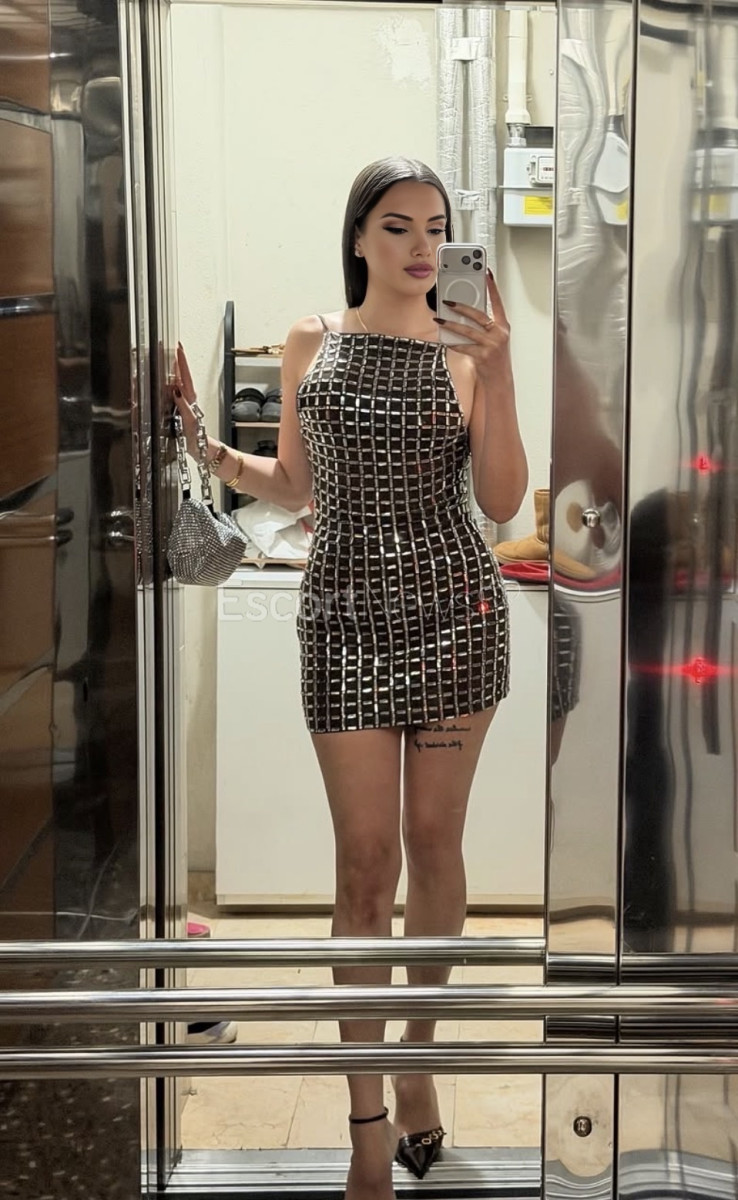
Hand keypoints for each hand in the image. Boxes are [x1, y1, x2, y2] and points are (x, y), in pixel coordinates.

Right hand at [172, 342, 200, 453]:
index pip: (185, 376)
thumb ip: (183, 406)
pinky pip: (175, 393)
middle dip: (179, 361)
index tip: (178, 348)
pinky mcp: (182, 411)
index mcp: (190, 400)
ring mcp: (185, 405)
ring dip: (176, 370)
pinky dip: (172, 384)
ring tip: (172, 359)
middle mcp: (188, 400)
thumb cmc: (197, 438)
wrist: (202, 450)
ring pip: (180, 383)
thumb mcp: (190, 421)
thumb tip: (176, 390)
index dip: (181, 362)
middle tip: (175, 347)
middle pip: (183, 376)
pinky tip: (169, 382)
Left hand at [434, 270, 510, 384]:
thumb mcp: (494, 338)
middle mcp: (499, 334)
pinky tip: (444, 340)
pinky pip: (463, 347)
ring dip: (451, 324)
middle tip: (448, 301)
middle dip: (462, 307)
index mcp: (503, 326)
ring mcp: (491, 345)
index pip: (498, 302)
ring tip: (440, 320)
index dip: (492, 288)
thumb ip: (484, 326)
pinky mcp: (483, 356)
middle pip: (478, 315)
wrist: (499, 379)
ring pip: (468, 331)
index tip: (487, 274)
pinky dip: (452, 343)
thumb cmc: (495, 357)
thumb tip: (465, 313)